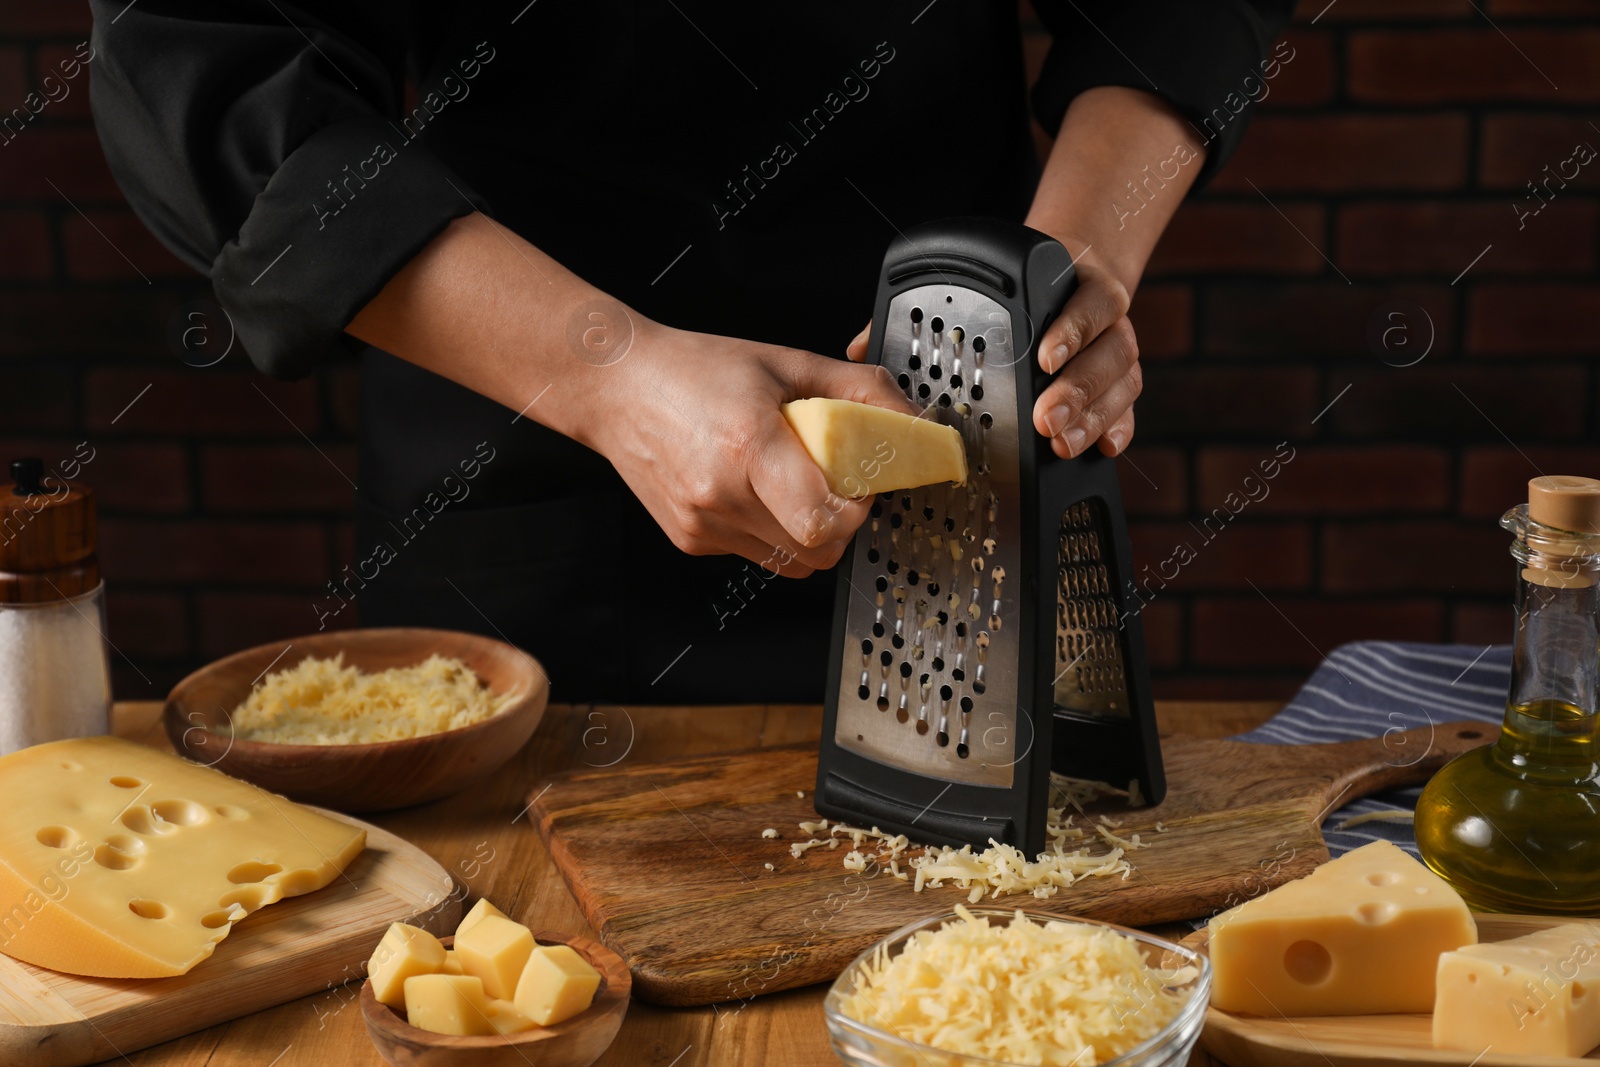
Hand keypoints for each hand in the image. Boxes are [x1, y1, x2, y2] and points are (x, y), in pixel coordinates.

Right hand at [600, 322, 918, 577]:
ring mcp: (703, 525)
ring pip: (790, 562)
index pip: (824, 522)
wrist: (616, 389)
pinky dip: (767, 529)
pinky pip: (754, 553)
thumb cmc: (696, 370)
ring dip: (805, 532)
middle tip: (833, 486)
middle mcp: (722, 494)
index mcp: (749, 446)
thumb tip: (913, 419)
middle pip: (816, 552)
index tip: (858, 484)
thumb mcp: (787, 362)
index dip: (855, 511)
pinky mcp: (691, 541)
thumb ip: (859, 390)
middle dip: (839, 526)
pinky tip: (751, 489)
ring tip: (789, 483)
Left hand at [844, 253, 1140, 459]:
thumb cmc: (1012, 300)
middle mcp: (1103, 321)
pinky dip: (1118, 430)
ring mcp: (1115, 353)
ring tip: (1060, 443)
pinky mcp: (1122, 385)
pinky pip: (1130, 410)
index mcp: (1072, 290)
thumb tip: (860, 349)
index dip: (1070, 331)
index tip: (1043, 358)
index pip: (1086, 305)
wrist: (1068, 281)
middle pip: (1107, 354)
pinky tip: (1101, 449)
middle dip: (1078, 390)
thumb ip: (921, 316)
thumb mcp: (974, 293)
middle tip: (1046, 421)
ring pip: (1121, 384)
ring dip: (1092, 417)